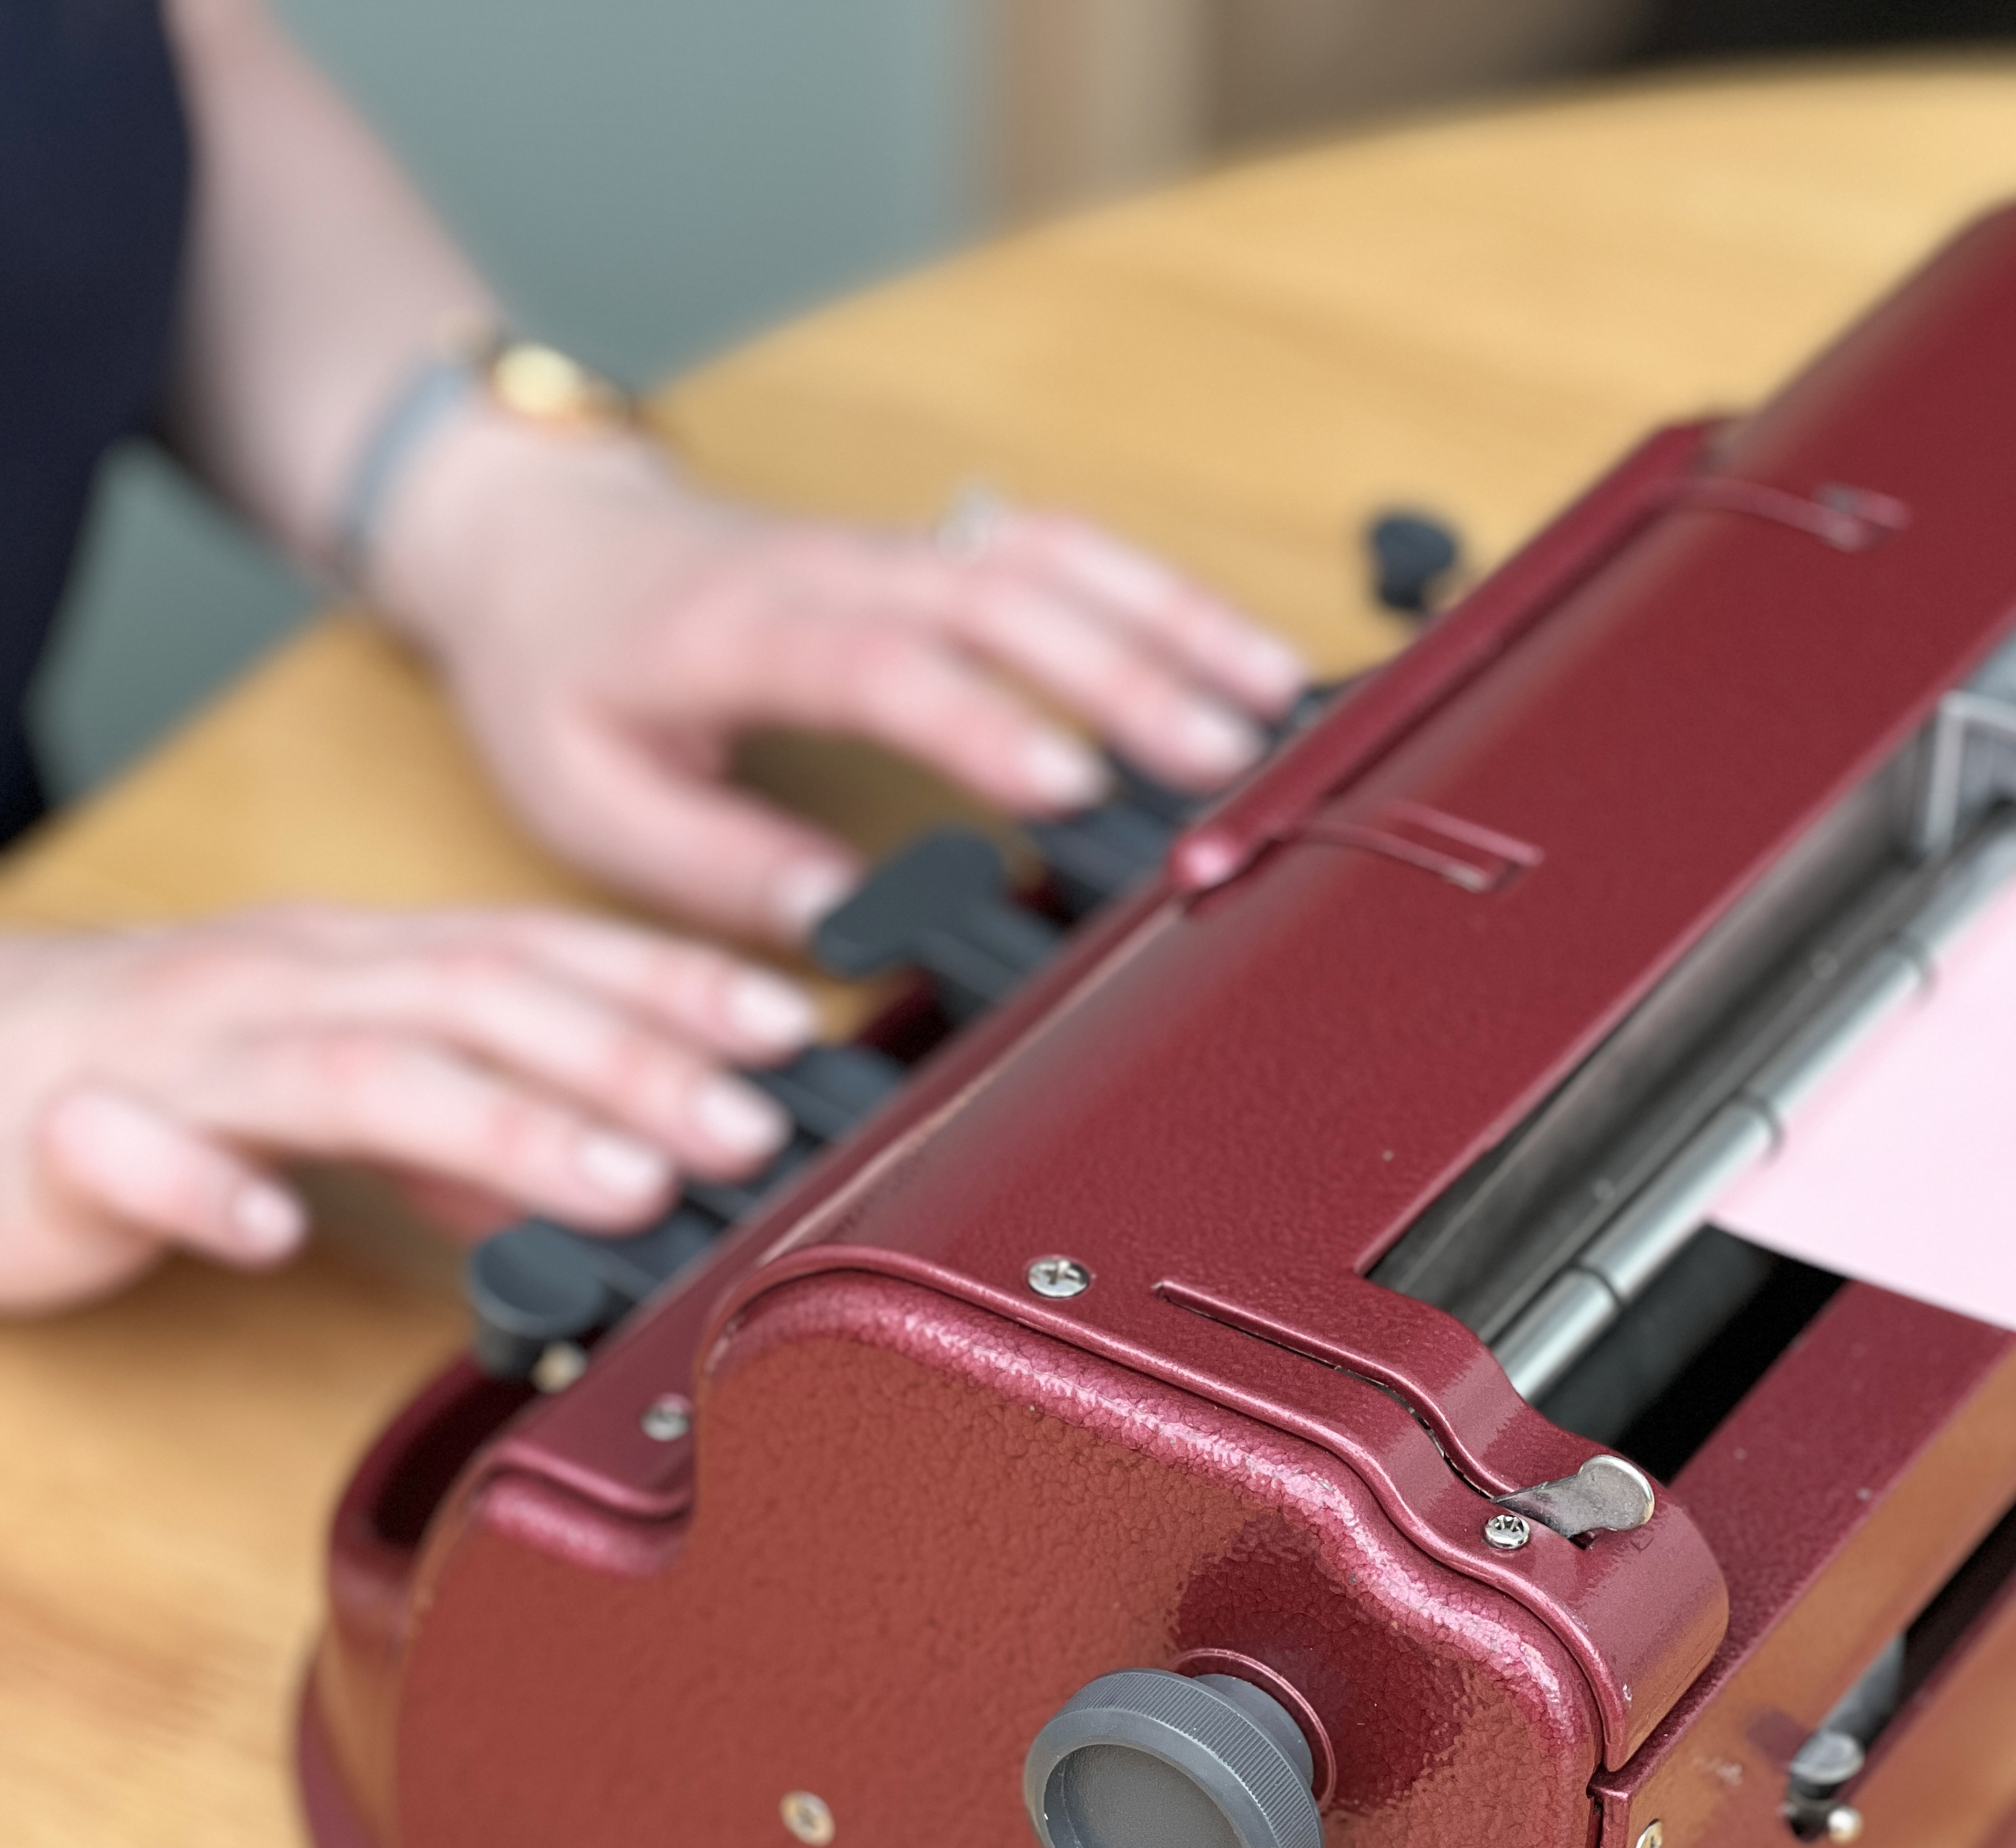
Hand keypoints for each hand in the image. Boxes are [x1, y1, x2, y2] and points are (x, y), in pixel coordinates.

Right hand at [0, 902, 815, 1313]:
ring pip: (349, 1072)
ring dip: (498, 1124)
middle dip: (632, 1059)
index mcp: (345, 967)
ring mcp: (172, 1059)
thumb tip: (593, 1169)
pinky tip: (277, 1229)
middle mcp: (276, 986)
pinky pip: (141, 1160)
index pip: (535, 952)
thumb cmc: (134, 1082)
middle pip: (478, 1000)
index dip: (668, 984)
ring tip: (619, 1181)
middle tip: (754, 1125)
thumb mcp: (328, 1092)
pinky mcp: (68, 1145)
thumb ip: (454, 1128)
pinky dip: (213, 1190)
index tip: (793, 1026)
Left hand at [377, 424, 1310, 943]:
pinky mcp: (924, 553)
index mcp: (737, 631)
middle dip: (1125, 668)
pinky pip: (1051, 549)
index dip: (981, 720)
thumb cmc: (559, 676)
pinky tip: (1227, 647)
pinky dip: (1149, 592)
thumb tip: (843, 925)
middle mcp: (831, 569)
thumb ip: (716, 864)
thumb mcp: (589, 799)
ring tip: (1269, 696)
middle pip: (1000, 589)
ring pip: (1047, 552)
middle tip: (1221, 756)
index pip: (880, 661)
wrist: (534, 540)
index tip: (1069, 789)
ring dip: (1166, 614)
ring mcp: (887, 549)